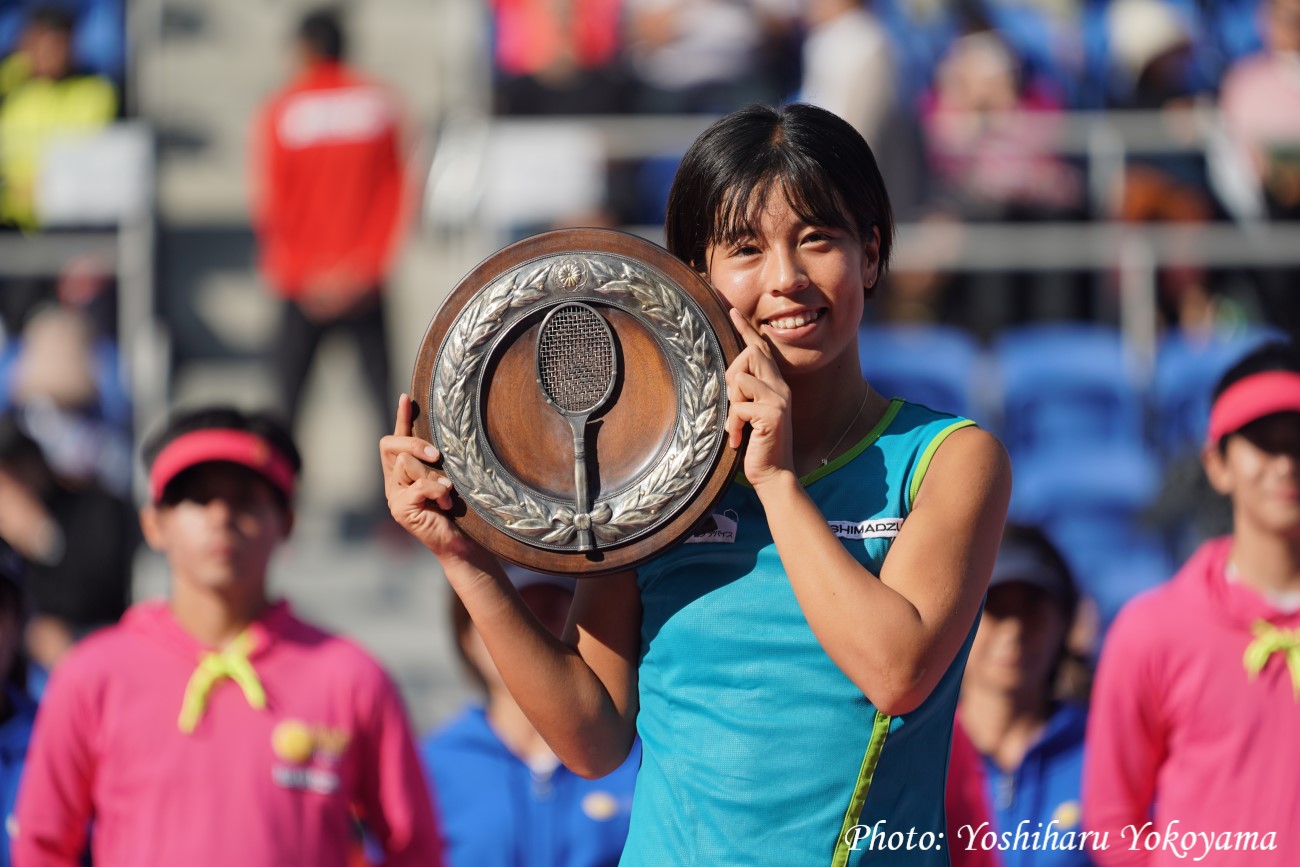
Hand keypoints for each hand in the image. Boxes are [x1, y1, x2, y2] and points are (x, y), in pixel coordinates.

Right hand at [380, 393, 486, 564]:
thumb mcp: (449, 477)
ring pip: (405, 464)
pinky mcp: (400, 510)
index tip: (407, 397)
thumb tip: (445, 434)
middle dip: (414, 444)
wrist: (461, 544)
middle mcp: (393, 483)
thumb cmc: (460, 511)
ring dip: (432, 475)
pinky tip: (447, 501)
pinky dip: (437, 490)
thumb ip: (438, 461)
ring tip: (448, 491)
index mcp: (402, 473)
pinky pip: (418, 486)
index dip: (401, 418)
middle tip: (438, 455)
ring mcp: (394, 497)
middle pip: (392, 445)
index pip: (395, 440)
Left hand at [724, 308, 793, 487]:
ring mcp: (779, 399)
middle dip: (731, 376)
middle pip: (749, 355)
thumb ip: (745, 393)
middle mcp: (780, 387)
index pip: (760, 349)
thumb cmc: (758, 445)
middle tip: (734, 407)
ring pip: (740, 379)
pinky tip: (739, 439)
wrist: (773, 474)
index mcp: (775, 384)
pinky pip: (738, 406)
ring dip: (731, 405)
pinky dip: (733, 424)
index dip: (746, 329)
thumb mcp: (749, 413)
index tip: (732, 310)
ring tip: (738, 426)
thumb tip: (730, 378)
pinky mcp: (772, 414)